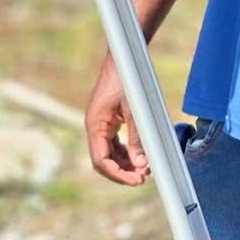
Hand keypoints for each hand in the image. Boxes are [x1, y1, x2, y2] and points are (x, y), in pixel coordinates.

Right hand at [85, 60, 149, 185]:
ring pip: (110, 154)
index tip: (135, 180)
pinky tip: (139, 156)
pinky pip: (114, 144)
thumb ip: (137, 137)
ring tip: (144, 169)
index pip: (101, 160)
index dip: (118, 174)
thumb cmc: (126, 79)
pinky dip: (126, 152)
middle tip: (142, 178)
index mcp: (95, 125)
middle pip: (104, 161)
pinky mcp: (109, 121)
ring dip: (125, 163)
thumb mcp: (134, 110)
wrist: (123, 58)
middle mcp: (95, 127)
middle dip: (122, 172)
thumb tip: (141, 164)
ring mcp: (101, 124)